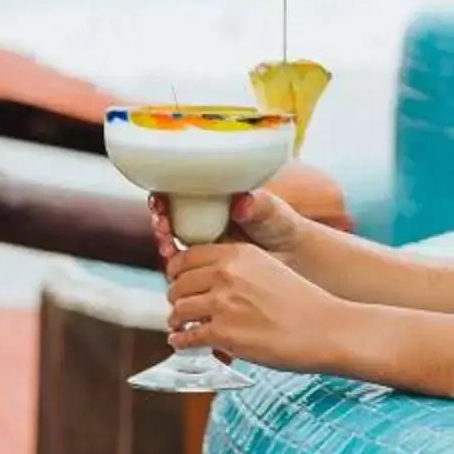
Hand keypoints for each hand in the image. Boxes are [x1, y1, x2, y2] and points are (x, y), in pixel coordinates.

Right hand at [148, 188, 302, 272]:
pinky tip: (173, 265)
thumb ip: (259, 205)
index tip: (160, 199)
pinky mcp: (205, 262)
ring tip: (167, 245)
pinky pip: (182, 262)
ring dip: (164, 240)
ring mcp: (203, 238)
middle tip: (162, 224)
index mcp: (218, 194)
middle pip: (171, 212)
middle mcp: (206, 214)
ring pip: (172, 237)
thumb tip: (243, 202)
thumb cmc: (283, 225)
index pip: (182, 188)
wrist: (293, 257)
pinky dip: (174, 263)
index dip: (165, 193)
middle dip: (161, 217)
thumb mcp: (273, 211)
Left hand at [165, 240, 349, 373]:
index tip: (177, 279)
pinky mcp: (223, 333)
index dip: (177, 270)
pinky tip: (182, 342)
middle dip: (176, 296)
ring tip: (179, 325)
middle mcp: (227, 273)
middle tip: (180, 305)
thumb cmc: (304, 302)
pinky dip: (181, 341)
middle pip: (179, 282)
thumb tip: (212, 280)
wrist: (325, 328)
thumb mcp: (270, 268)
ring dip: (175, 319)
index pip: (188, 255)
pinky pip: (187, 336)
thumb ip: (239, 268)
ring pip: (179, 309)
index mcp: (239, 253)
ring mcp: (223, 303)